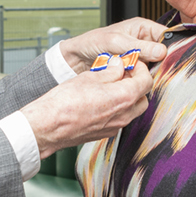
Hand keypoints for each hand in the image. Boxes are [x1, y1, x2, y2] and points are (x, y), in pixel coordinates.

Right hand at [21, 54, 152, 157]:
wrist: (49, 126)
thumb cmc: (65, 102)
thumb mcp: (90, 77)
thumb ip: (110, 71)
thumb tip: (119, 65)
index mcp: (124, 97)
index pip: (146, 81)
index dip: (141, 69)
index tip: (131, 64)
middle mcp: (124, 115)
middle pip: (143, 98)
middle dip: (137, 84)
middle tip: (123, 74)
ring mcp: (116, 126)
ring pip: (133, 110)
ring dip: (128, 97)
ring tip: (111, 86)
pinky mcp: (106, 133)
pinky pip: (121, 119)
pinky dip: (118, 108)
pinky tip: (103, 100)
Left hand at [58, 18, 166, 73]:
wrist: (76, 59)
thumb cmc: (92, 42)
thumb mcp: (115, 42)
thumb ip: (138, 47)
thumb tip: (161, 51)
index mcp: (143, 28)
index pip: (166, 36)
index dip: (170, 47)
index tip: (168, 59)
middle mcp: (144, 42)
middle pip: (162, 54)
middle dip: (159, 63)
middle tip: (151, 69)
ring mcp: (140, 57)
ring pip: (154, 67)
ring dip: (147, 72)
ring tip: (137, 74)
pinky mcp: (134, 70)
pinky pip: (143, 76)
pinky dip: (139, 79)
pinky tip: (132, 80)